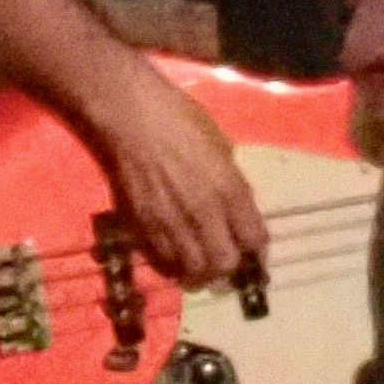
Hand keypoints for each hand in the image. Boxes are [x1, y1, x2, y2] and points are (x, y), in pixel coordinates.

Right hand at [93, 59, 266, 285]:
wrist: (126, 111)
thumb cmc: (177, 117)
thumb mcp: (220, 145)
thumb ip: (230, 182)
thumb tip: (233, 205)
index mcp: (229, 189)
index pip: (254, 239)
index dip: (256, 249)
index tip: (250, 248)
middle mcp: (203, 212)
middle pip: (225, 263)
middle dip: (229, 268)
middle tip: (225, 261)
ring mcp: (170, 219)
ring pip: (192, 268)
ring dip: (200, 271)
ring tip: (199, 266)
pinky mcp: (141, 220)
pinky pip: (161, 256)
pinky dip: (171, 261)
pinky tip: (173, 253)